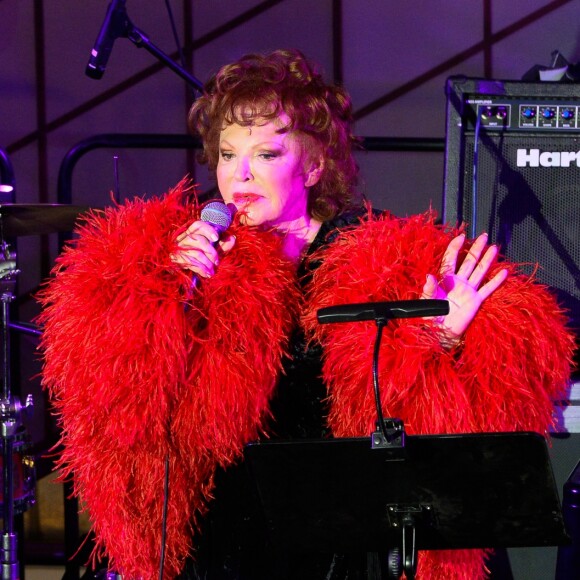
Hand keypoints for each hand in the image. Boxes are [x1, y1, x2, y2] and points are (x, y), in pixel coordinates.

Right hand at [170, 220, 235, 278]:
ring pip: (196, 253)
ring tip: (213, 270)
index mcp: (191, 232)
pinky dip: (201, 270)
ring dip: (207, 263)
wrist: (179, 265)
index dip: (208, 230)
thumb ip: (222, 245)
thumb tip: (233, 238)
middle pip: (199, 240)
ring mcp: (179, 248)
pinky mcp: (176, 258)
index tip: (216, 238)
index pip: (198, 225)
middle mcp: (183, 237)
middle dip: (211, 252)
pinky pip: (191, 263)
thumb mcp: (212, 249)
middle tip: (217, 261)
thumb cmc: (199, 255)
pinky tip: (207, 274)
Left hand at [421, 232, 507, 346]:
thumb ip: (429, 289)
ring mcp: (468, 291)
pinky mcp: (475, 301)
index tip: (461, 237)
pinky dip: (496, 281)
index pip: (451, 260)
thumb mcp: (426, 301)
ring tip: (494, 248)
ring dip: (486, 260)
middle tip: (484, 236)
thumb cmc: (429, 317)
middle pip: (468, 262)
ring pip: (479, 272)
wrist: (438, 333)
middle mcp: (458, 283)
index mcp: (444, 280)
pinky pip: (487, 289)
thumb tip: (429, 276)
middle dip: (476, 249)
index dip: (455, 248)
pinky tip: (504, 272)